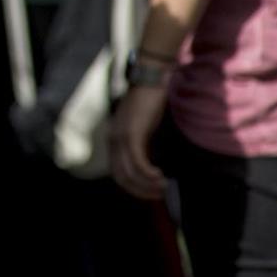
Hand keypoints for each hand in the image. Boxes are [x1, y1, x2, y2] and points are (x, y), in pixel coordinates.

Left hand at [109, 84, 169, 200]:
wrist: (150, 81)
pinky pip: (137, 162)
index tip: (150, 193)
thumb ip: (143, 146)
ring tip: (163, 187)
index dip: (134, 188)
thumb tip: (151, 168)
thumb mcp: (144, 130)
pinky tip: (160, 176)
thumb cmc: (149, 104)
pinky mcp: (132, 133)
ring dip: (147, 185)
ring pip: (129, 173)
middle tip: (159, 195)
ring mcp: (121, 137)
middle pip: (121, 177)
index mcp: (114, 140)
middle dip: (140, 191)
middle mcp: (113, 140)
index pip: (118, 173)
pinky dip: (148, 174)